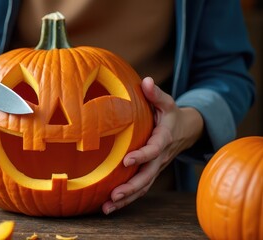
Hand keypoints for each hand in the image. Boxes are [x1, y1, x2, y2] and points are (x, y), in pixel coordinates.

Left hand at [102, 77, 203, 214]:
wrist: (185, 131)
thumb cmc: (170, 114)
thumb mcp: (167, 102)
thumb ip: (156, 94)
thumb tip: (146, 81)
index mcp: (163, 139)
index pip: (153, 149)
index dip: (142, 156)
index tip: (127, 160)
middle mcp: (160, 157)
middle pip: (148, 176)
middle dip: (131, 187)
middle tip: (114, 195)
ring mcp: (155, 167)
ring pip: (143, 187)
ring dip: (126, 199)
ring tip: (107, 208)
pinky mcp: (150, 173)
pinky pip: (139, 189)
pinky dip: (126, 200)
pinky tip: (109, 207)